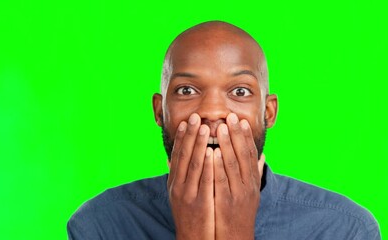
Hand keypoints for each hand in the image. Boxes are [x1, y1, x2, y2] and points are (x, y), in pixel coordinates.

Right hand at [167, 113, 214, 239]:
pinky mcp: (199, 202)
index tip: (186, 121)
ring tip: (205, 128)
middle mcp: (178, 185)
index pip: (178, 155)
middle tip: (195, 117)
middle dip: (190, 135)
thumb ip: (180, 175)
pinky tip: (213, 152)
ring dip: (199, 145)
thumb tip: (175, 158)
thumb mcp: (179, 193)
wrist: (192, 238)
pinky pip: (204, 180)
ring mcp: (188, 194)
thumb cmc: (189, 214)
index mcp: (174, 182)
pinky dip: (208, 165)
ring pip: (194, 165)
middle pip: (184, 156)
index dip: (181, 137)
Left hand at [213, 113, 261, 239]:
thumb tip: (263, 155)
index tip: (242, 120)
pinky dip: (218, 166)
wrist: (236, 237)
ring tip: (220, 127)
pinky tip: (212, 152)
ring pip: (233, 165)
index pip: (250, 154)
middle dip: (236, 134)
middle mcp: (248, 185)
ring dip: (226, 144)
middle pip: (243, 155)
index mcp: (252, 181)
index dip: (246, 136)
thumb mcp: (252, 192)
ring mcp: (237, 193)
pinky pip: (221, 181)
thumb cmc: (241, 213)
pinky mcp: (226, 202)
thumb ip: (255, 172)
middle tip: (231, 116)